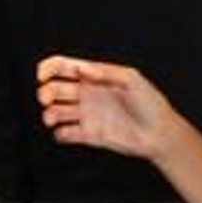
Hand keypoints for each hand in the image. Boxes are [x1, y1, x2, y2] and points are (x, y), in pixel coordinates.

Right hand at [36, 55, 177, 160]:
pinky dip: (59, 134)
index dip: (49, 68)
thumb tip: (83, 68)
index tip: (42, 76)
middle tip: (47, 99)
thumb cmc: (150, 103)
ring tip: (52, 118)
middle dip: (46, 92)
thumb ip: (106, 72)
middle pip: (55, 89)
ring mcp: (87, 114)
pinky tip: (64, 132)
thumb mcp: (131, 79)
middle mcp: (87, 94)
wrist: (159, 133)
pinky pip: (65, 134)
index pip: (64, 67)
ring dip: (48, 114)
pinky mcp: (88, 135)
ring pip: (56, 112)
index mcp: (95, 76)